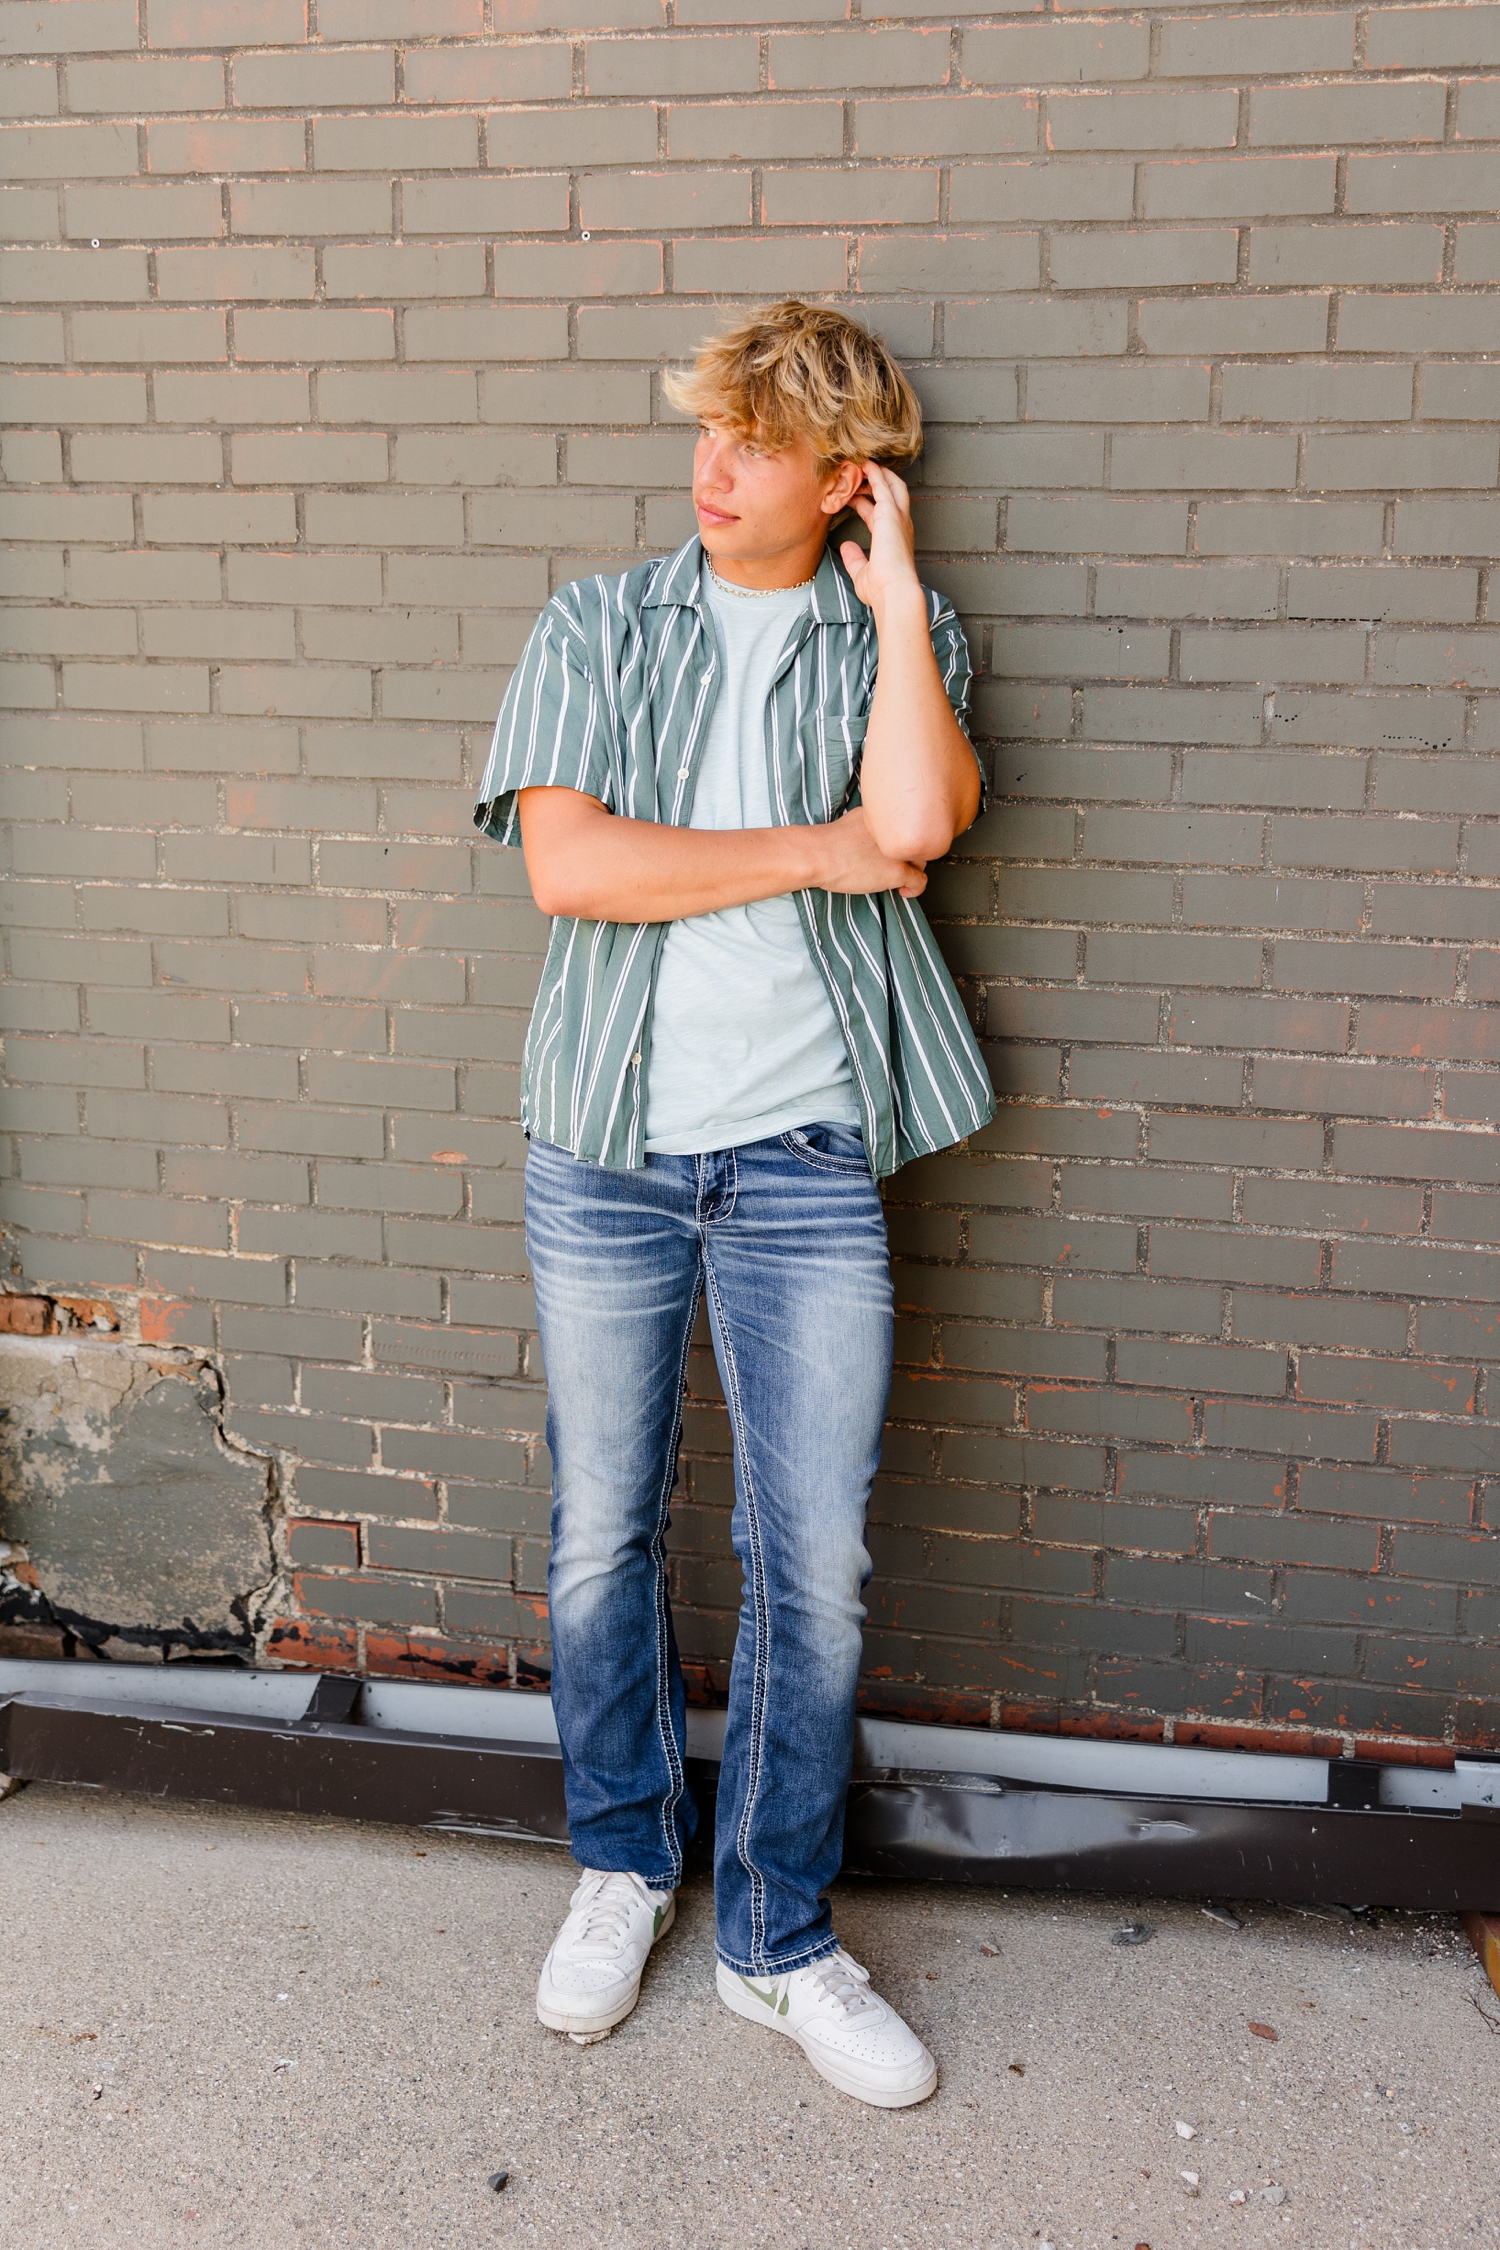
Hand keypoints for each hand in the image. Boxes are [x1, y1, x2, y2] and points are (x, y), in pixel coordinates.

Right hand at [811, 805, 926, 898]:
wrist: (819, 854)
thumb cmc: (826, 843)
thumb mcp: (853, 821)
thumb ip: (870, 826)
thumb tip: (872, 837)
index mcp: (886, 817)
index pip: (906, 827)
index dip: (900, 842)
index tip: (892, 853)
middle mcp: (898, 830)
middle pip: (915, 843)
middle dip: (908, 856)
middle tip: (896, 866)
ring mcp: (900, 851)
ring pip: (921, 861)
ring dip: (912, 871)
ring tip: (900, 879)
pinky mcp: (898, 871)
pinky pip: (920, 881)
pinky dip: (914, 889)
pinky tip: (904, 891)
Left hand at [838, 461, 924, 619]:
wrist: (894, 591)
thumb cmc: (881, 588)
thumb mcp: (862, 571)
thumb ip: (854, 558)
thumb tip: (845, 547)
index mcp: (892, 539)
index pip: (878, 514)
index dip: (864, 504)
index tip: (851, 498)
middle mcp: (899, 525)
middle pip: (891, 493)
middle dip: (877, 481)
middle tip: (859, 473)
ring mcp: (897, 517)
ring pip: (890, 484)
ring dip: (877, 473)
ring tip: (861, 462)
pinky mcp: (890, 512)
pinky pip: (882, 484)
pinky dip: (874, 472)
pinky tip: (864, 463)